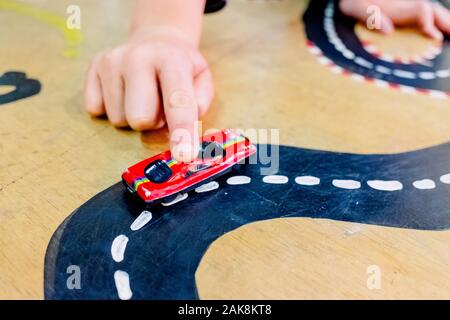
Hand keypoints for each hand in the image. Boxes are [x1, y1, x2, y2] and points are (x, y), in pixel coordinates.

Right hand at [84, 26, 213, 161]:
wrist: (155, 41)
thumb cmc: (181, 67)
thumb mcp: (201, 79)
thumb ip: (199, 103)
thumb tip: (184, 128)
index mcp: (171, 59)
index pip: (177, 103)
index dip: (182, 132)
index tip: (184, 156)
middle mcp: (137, 57)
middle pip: (140, 119)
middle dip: (152, 123)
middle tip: (159, 106)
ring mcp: (111, 62)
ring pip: (119, 119)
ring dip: (134, 116)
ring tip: (144, 96)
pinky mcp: (92, 69)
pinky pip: (97, 110)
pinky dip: (113, 108)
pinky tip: (125, 92)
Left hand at [340, 0, 449, 39]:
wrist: (349, 0)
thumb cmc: (351, 2)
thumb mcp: (354, 7)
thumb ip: (369, 15)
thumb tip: (388, 29)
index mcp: (397, 5)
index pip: (422, 11)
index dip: (429, 23)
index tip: (433, 37)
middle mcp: (405, 6)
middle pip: (433, 12)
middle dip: (446, 23)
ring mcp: (406, 11)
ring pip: (432, 15)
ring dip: (444, 24)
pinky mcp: (402, 17)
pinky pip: (423, 20)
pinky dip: (434, 26)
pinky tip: (438, 37)